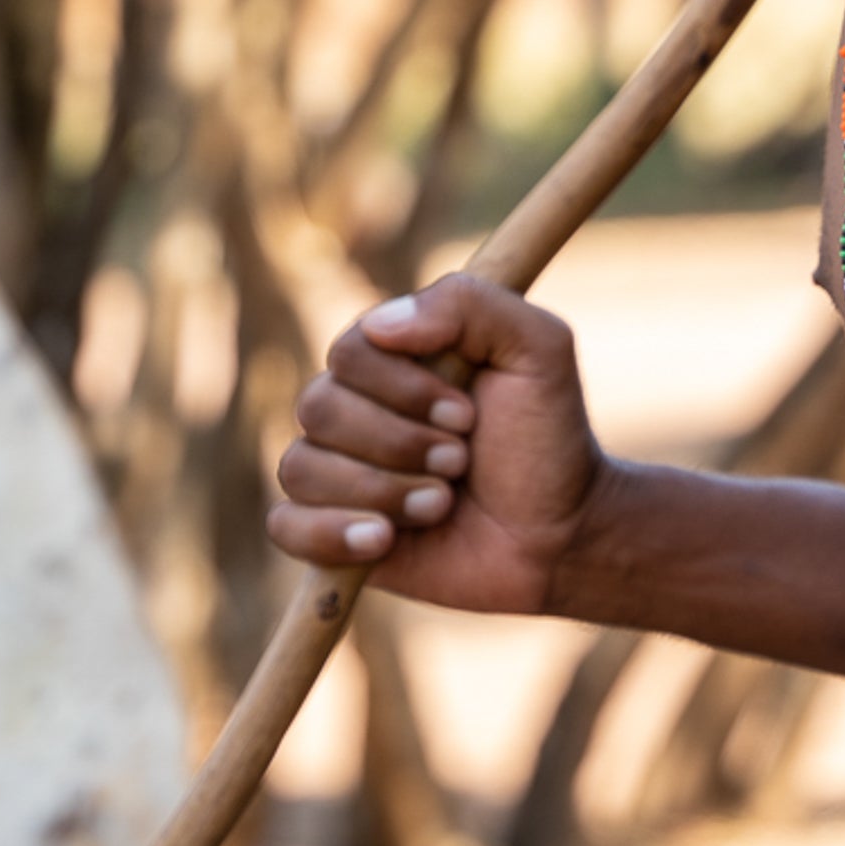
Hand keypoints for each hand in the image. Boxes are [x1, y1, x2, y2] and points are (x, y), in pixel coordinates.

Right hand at [269, 274, 606, 614]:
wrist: (558, 531)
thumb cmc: (546, 437)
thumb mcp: (538, 350)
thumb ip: (470, 305)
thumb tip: (380, 325)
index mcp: (392, 358)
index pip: (349, 352)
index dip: (402, 388)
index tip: (467, 415)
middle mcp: (353, 408)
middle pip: (318, 407)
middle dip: (399, 442)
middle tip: (460, 461)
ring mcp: (337, 471)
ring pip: (301, 467)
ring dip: (383, 490)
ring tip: (441, 503)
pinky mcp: (328, 532)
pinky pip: (285, 525)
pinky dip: (331, 533)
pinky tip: (383, 540)